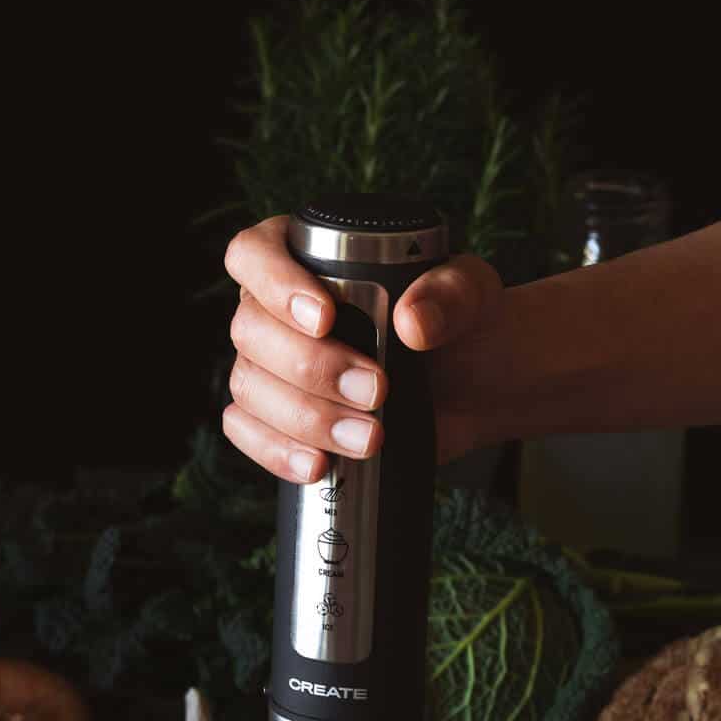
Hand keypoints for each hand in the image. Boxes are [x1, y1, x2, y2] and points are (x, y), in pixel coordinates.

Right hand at [222, 215, 503, 482]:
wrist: (472, 387)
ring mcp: (269, 367)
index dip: (275, 284)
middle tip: (376, 390)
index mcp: (304, 257)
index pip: (253, 255)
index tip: (325, 318)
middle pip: (250, 331)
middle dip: (312, 367)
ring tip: (370, 437)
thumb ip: (450, 294)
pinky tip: (318, 466)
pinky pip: (248, 433)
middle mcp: (273, 309)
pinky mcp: (276, 419)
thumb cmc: (459, 323)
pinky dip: (278, 452)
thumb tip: (411, 323)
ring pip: (249, 387)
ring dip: (306, 417)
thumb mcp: (470, 293)